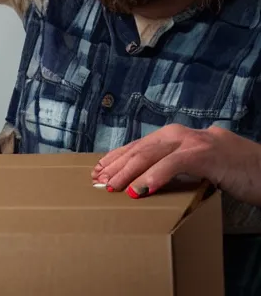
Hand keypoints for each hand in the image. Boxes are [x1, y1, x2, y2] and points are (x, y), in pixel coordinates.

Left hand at [91, 123, 260, 205]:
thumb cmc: (226, 167)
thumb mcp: (191, 164)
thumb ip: (168, 166)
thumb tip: (142, 178)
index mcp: (171, 136)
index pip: (136, 147)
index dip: (115, 159)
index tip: (97, 171)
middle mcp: (176, 134)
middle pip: (137, 150)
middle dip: (115, 166)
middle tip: (98, 182)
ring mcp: (190, 141)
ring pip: (149, 155)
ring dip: (128, 172)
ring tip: (113, 187)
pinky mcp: (204, 153)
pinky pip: (173, 165)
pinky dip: (155, 176)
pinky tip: (141, 189)